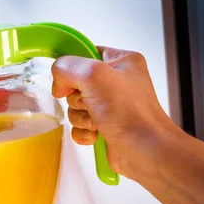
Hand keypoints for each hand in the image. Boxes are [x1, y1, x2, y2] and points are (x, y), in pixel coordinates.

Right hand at [51, 47, 177, 178]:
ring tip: (98, 121)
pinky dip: (83, 132)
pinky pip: (79, 126)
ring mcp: (111, 106)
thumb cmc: (130, 113)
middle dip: (78, 98)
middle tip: (92, 103)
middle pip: (76, 83)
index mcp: (122, 62)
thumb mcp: (94, 75)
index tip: (71, 80)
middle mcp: (117, 82)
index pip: (87, 53)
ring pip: (75, 106)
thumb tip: (58, 81)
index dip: (74, 67)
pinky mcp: (105, 126)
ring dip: (80, 117)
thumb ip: (68, 67)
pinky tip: (97, 134)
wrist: (144, 151)